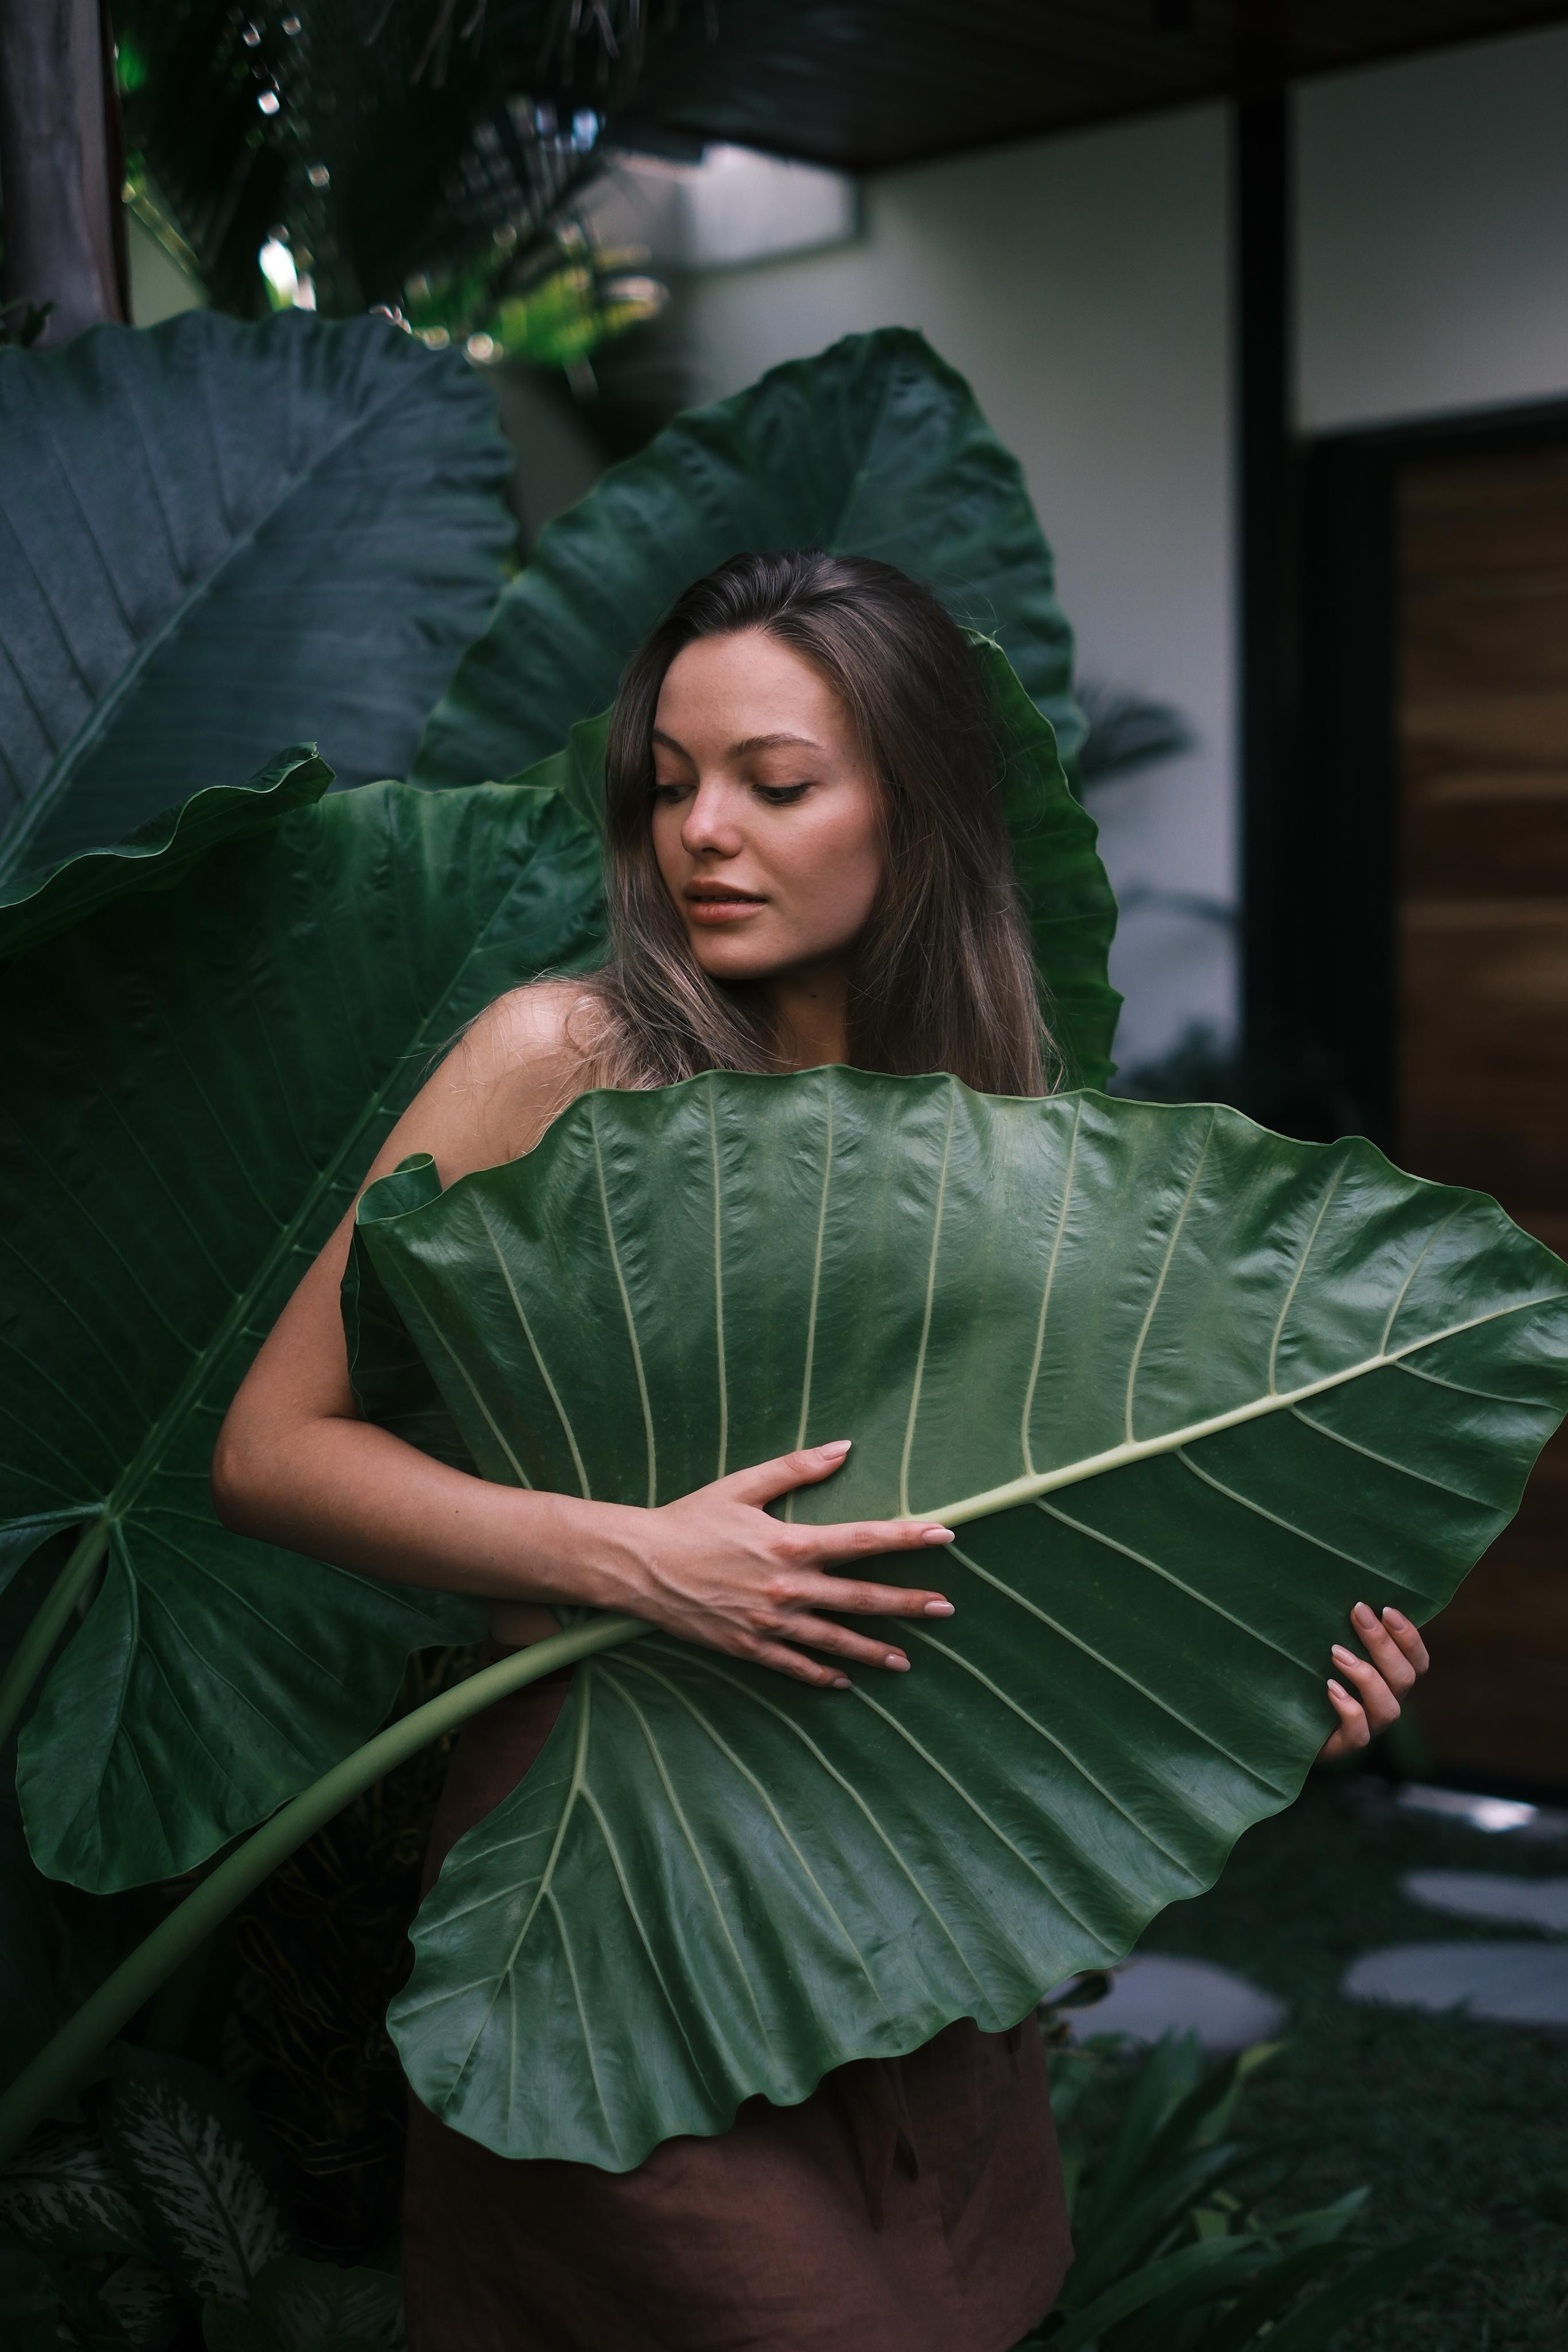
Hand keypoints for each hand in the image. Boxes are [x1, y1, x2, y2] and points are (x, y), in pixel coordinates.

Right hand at [618, 1439, 955, 1688]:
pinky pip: (794, 1667)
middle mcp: (788, 1588)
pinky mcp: (748, 1647)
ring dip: (874, 1651)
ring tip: (906, 1660)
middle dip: (908, 1603)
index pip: (863, 1540)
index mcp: (791, 1544)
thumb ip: (797, 1468)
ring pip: (835, 1641)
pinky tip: (844, 1681)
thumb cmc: (690, 1520)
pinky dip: (821, 1675)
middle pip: (861, 1598)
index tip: (945, 1535)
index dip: (907, 1538)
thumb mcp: (743, 1486)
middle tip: (947, 1608)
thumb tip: (844, 1447)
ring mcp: (770, 1623)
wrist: (639, 1565)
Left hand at [1320, 1601, 1429, 1759]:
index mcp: (1389, 1680)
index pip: (1417, 1661)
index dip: (1409, 1636)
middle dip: (1383, 1644)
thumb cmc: (1307, 1677)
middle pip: (1404, 1678)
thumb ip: (1342, 1630)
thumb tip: (1346, 1597)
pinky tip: (1331, 1688)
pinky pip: (1359, 1734)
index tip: (1386, 1609)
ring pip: (1388, 1708)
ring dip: (1366, 1676)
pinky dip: (1350, 1709)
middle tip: (1358, 1615)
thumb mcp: (1326, 1650)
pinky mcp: (1344, 1745)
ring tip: (1337, 1653)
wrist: (1284, 1726)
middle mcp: (1385, 1703)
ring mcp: (1368, 1727)